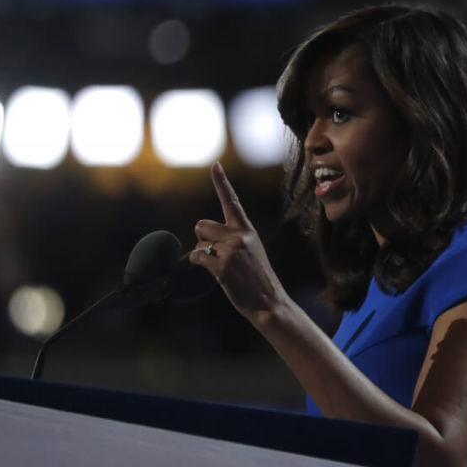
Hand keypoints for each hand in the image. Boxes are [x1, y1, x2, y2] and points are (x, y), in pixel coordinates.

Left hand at [190, 162, 286, 323]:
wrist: (269, 301)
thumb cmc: (257, 279)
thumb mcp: (252, 251)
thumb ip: (234, 238)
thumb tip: (205, 235)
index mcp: (247, 230)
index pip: (231, 201)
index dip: (221, 182)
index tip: (215, 165)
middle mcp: (239, 236)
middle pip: (201, 225)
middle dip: (203, 239)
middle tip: (219, 256)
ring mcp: (231, 250)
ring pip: (198, 241)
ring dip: (202, 253)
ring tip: (220, 266)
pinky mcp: (223, 265)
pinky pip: (197, 256)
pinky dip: (198, 264)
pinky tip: (214, 273)